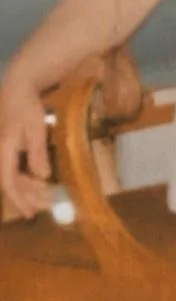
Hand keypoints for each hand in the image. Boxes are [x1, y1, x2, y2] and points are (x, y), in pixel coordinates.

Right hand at [0, 73, 53, 218]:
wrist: (17, 87)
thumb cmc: (27, 106)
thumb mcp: (36, 129)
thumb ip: (38, 153)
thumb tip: (42, 177)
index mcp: (3, 150)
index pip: (9, 182)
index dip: (19, 199)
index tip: (31, 213)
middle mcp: (0, 153)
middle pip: (11, 182)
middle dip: (28, 196)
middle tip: (46, 206)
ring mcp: (2, 151)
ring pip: (12, 176)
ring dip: (28, 188)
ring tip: (46, 197)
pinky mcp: (7, 147)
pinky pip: (13, 168)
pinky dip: (26, 177)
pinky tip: (39, 182)